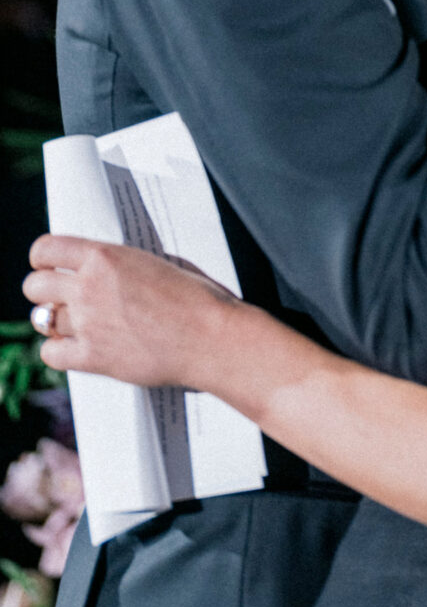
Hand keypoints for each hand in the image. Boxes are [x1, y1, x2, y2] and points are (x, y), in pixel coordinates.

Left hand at [24, 235, 234, 392]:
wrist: (212, 337)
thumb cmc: (197, 297)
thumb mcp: (157, 263)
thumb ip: (120, 265)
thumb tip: (101, 269)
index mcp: (105, 256)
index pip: (45, 249)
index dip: (44, 259)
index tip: (51, 266)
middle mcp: (89, 287)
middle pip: (34, 286)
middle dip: (46, 291)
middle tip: (62, 298)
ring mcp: (87, 323)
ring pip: (41, 320)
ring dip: (56, 321)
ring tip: (76, 324)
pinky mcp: (92, 357)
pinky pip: (51, 353)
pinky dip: (60, 351)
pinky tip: (79, 348)